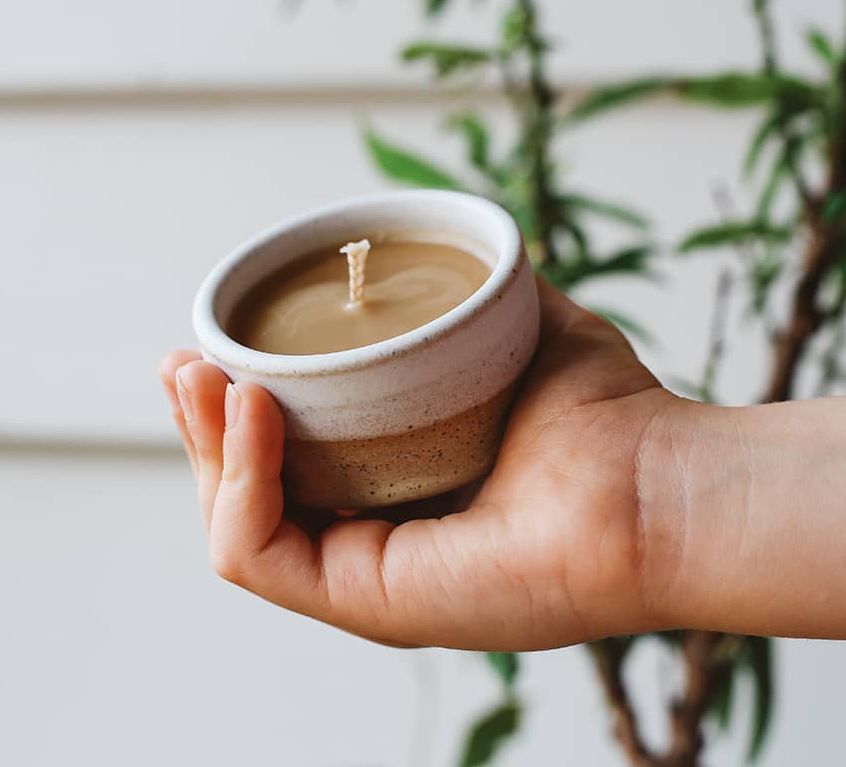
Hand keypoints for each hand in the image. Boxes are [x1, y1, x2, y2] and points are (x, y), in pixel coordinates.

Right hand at [159, 278, 680, 650]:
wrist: (659, 480)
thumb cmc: (607, 415)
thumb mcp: (513, 332)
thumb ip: (466, 297)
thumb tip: (429, 245)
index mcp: (397, 493)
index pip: (284, 460)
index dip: (237, 407)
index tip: (214, 343)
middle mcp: (374, 542)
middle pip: (246, 492)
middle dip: (202, 424)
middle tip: (186, 359)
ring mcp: (366, 579)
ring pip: (237, 521)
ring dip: (204, 445)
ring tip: (203, 377)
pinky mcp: (367, 600)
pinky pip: (259, 550)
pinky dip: (239, 479)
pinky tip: (254, 407)